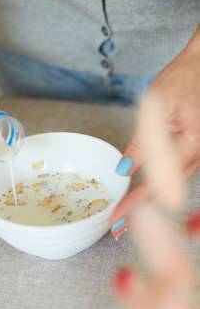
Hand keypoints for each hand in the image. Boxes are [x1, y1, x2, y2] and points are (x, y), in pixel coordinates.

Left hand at [110, 24, 199, 237]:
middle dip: (140, 213)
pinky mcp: (192, 154)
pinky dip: (156, 192)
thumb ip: (142, 141)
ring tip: (126, 218)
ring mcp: (197, 156)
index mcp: (191, 145)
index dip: (135, 204)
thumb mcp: (156, 106)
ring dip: (147, 205)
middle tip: (117, 228)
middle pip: (164, 194)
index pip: (157, 184)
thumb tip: (125, 170)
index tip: (118, 218)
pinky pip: (174, 178)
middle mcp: (197, 156)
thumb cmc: (182, 80)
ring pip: (170, 189)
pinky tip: (143, 198)